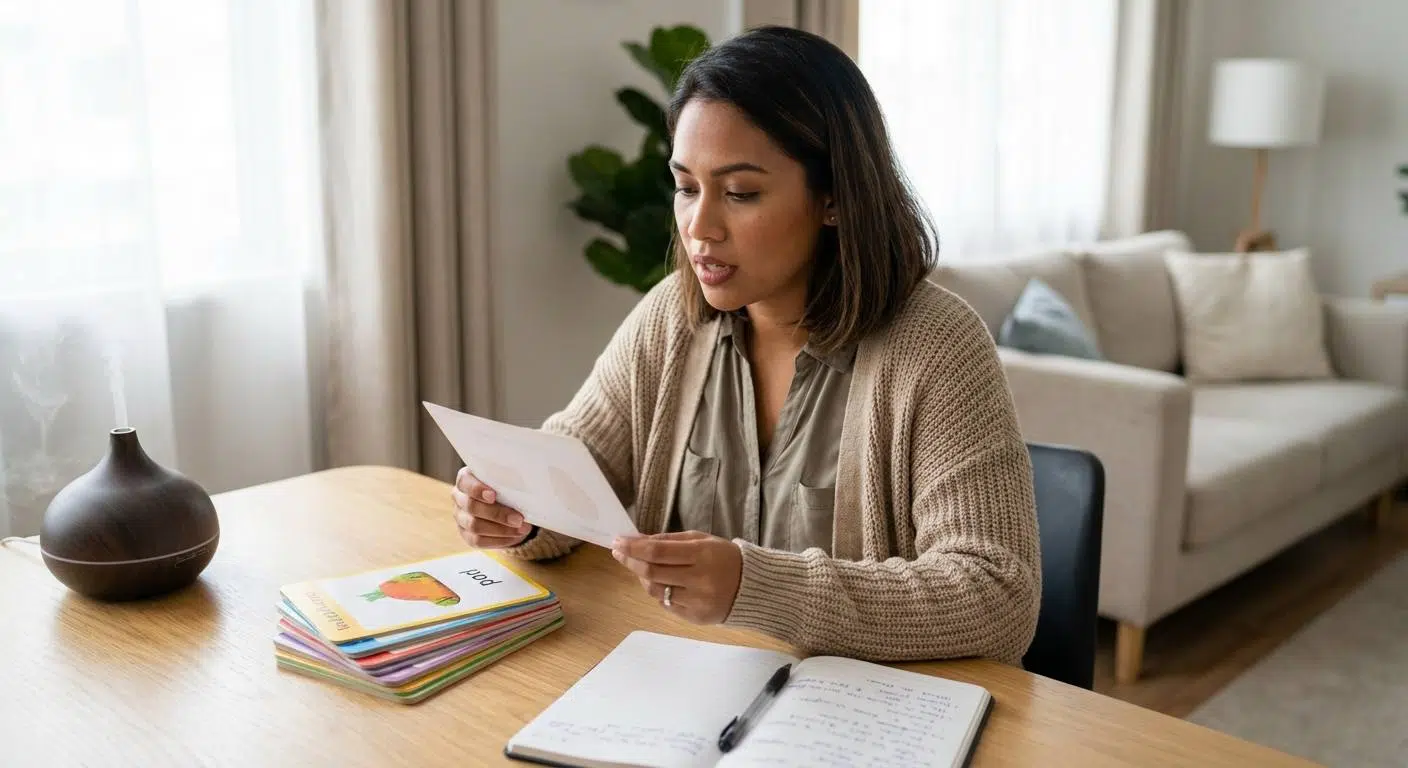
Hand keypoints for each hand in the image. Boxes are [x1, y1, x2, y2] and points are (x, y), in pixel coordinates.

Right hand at [452, 466, 533, 548]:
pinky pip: (478, 541)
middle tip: (519, 518)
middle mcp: (459, 498)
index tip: (493, 495)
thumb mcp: (505, 481)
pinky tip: (514, 536)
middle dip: (497, 514)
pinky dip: (499, 540)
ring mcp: (461, 518)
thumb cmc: (503, 488)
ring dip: (501, 529)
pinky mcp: (466, 535)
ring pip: (475, 526)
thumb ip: (508, 481)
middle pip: (471, 507)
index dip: (477, 489)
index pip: (464, 482)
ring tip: (522, 529)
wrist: (504, 506)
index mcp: (465, 480)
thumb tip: (526, 487)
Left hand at [611, 531, 742, 624]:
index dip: (634, 547)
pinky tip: (658, 582)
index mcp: (702, 555)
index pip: (658, 551)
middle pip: (652, 572)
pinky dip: (658, 592)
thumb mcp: (701, 540)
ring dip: (641, 577)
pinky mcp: (696, 618)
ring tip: (639, 567)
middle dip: (631, 561)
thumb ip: (669, 540)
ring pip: (655, 591)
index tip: (618, 541)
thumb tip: (638, 540)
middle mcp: (699, 580)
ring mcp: (697, 602)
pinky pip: (666, 605)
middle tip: (619, 552)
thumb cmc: (725, 558)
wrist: (753, 587)